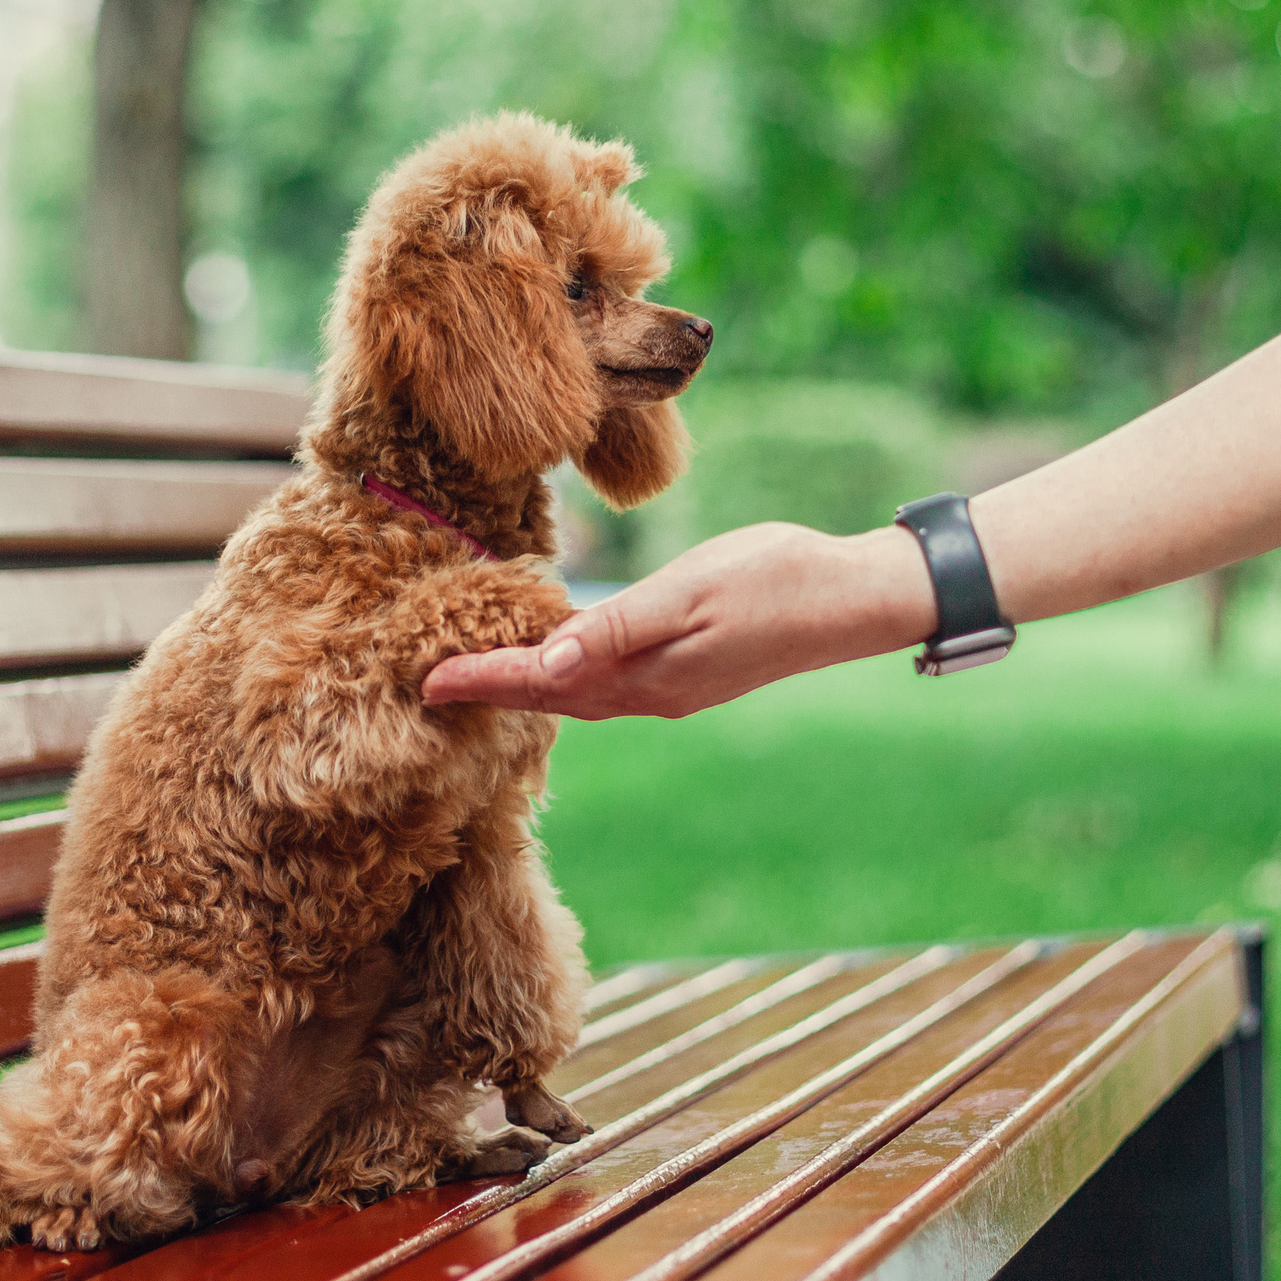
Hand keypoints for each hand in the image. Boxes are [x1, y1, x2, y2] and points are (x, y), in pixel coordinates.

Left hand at [418, 522, 935, 719]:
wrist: (855, 599)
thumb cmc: (774, 581)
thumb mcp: (691, 592)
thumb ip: (619, 628)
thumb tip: (549, 665)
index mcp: (644, 677)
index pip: (541, 685)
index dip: (482, 681)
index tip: (425, 682)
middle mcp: (651, 693)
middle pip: (551, 699)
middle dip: (492, 691)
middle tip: (432, 683)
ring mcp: (673, 687)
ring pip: (579, 696)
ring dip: (528, 689)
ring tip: (480, 676)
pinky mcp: (691, 672)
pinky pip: (608, 684)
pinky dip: (570, 676)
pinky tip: (561, 659)